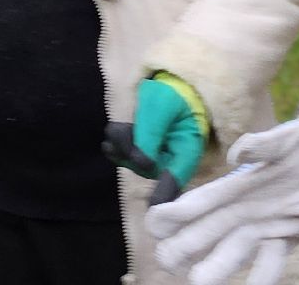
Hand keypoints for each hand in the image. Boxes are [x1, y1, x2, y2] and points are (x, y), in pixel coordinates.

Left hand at [103, 75, 207, 203]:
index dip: (165, 194)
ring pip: (135, 164)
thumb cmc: (173, 95)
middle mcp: (173, 162)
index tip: (154, 208)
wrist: (174, 89)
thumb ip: (151, 132)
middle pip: (148, 170)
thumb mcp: (162, 106)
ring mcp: (159, 161)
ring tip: (115, 129)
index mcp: (187, 152)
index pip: (176, 178)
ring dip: (121, 148)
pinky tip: (111, 138)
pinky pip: (128, 159)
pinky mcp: (145, 157)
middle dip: (130, 152)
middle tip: (118, 130)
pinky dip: (117, 148)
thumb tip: (140, 163)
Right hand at [146, 112, 298, 284]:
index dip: (175, 211)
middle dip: (183, 245)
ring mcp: (260, 226)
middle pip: (205, 232)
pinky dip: (262, 277)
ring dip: (216, 267)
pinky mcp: (284, 236)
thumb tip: (238, 156)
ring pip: (233, 251)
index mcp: (234, 187)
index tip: (156, 223)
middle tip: (165, 260)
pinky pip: (271, 261)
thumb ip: (261, 146)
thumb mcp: (284, 139)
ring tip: (196, 282)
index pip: (197, 202)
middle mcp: (240, 210)